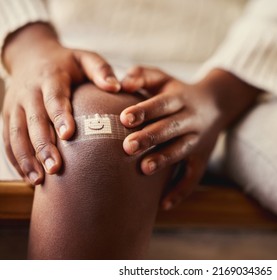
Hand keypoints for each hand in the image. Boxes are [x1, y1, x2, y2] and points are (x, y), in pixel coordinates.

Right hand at [2, 23, 119, 184]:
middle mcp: (29, 92)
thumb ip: (101, 70)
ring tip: (39, 180)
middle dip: (42, 146)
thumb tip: (117, 86)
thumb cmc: (67, 62)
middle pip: (33, 121)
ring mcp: (15, 105)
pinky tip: (29, 178)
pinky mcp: (8, 116)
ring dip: (26, 158)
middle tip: (55, 168)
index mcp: (50, 78)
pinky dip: (16, 160)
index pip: (53, 98)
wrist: (32, 55)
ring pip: (16, 134)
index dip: (59, 116)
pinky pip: (8, 140)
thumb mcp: (85, 58)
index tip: (68, 135)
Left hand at [119, 66, 258, 208]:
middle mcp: (191, 120)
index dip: (144, 110)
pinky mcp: (201, 159)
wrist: (216, 103)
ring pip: (181, 151)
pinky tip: (163, 205)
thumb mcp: (163, 78)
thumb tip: (121, 81)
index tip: (124, 118)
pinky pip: (193, 177)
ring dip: (164, 160)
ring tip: (144, 169)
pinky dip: (180, 191)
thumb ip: (142, 75)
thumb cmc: (178, 91)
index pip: (162, 104)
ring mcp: (199, 141)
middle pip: (170, 128)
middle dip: (150, 137)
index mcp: (180, 99)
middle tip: (128, 146)